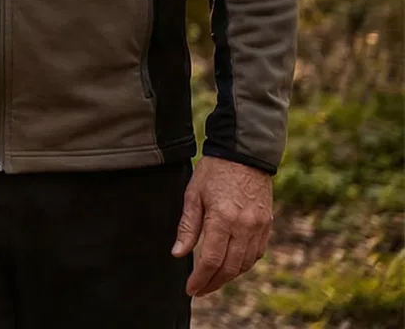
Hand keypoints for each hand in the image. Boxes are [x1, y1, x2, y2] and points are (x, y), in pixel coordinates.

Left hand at [173, 156, 274, 296]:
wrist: (245, 155)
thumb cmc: (214, 172)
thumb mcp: (193, 194)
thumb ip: (187, 226)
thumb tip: (178, 253)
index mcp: (223, 218)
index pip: (212, 259)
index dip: (201, 278)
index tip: (191, 288)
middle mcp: (244, 227)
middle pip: (230, 267)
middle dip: (214, 283)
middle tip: (199, 290)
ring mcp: (259, 227)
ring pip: (245, 264)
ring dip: (228, 277)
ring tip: (212, 281)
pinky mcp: (267, 226)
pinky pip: (256, 254)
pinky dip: (243, 264)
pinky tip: (230, 266)